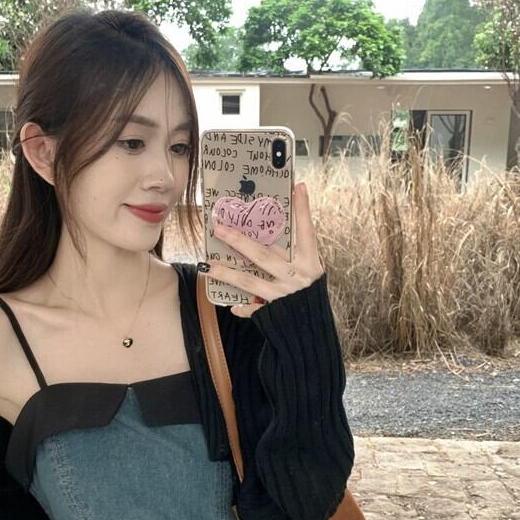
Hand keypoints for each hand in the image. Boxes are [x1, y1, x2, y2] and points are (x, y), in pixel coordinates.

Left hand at [205, 182, 323, 317]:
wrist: (311, 332)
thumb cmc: (307, 296)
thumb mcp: (308, 272)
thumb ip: (293, 255)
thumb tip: (268, 230)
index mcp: (310, 264)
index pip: (307, 232)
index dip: (304, 210)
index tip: (299, 187)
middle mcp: (298, 278)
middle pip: (265, 255)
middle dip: (240, 241)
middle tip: (220, 229)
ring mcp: (284, 296)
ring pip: (250, 282)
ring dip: (227, 273)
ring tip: (208, 265)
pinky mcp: (274, 314)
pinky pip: (252, 309)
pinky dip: (242, 307)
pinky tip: (232, 305)